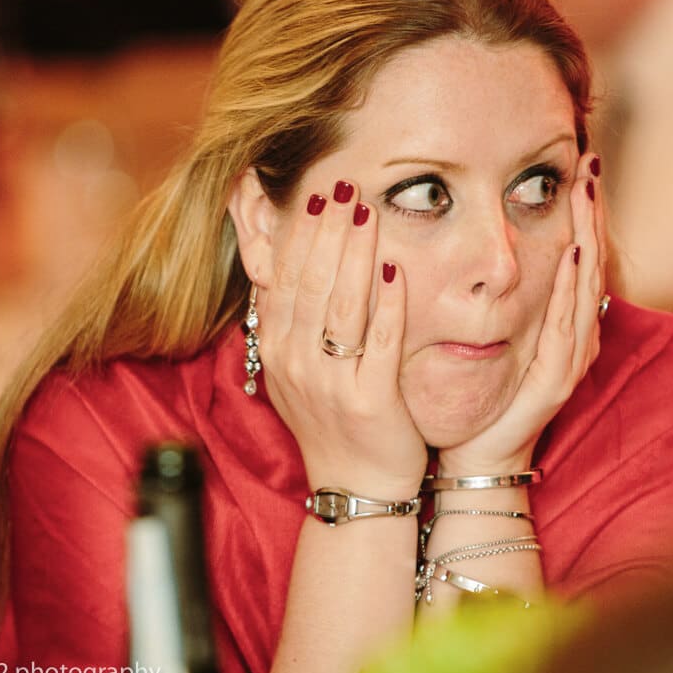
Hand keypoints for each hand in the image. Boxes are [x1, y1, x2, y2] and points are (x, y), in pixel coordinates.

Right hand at [258, 180, 426, 497]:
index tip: (315, 194)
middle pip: (311, 282)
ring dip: (354, 253)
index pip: (283, 279)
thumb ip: (290, 322)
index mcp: (277, 351)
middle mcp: (295, 363)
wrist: (356, 488)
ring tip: (366, 210)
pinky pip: (378, 343)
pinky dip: (386, 305)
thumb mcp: (297, 372)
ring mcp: (330, 383)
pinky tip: (395, 270)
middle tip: (344, 184)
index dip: (299, 234)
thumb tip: (281, 266)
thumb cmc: (333, 423)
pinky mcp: (369, 401)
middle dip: (327, 229)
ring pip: (341, 305)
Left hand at [437, 153, 609, 474]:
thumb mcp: (485, 335)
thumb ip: (488, 296)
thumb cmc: (477, 395)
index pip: (574, 257)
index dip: (580, 214)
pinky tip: (570, 257)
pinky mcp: (555, 382)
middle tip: (589, 166)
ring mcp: (568, 358)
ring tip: (587, 195)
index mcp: (556, 323)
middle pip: (588, 262)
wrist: (476, 458)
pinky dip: (570, 290)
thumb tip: (467, 247)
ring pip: (585, 286)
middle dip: (590, 214)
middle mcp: (571, 336)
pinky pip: (565, 328)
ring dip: (588, 238)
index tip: (576, 166)